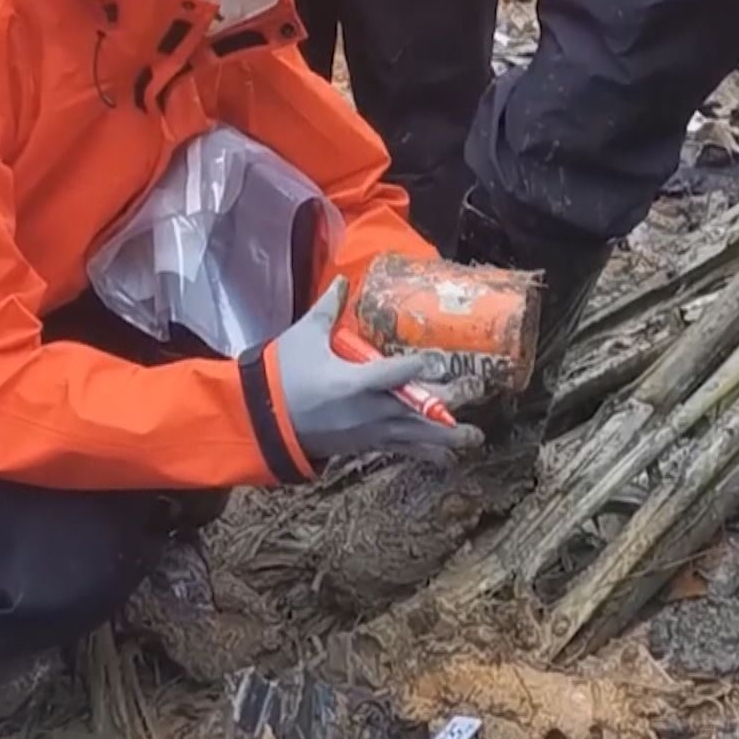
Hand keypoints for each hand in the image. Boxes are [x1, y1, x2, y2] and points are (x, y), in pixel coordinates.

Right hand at [275, 278, 484, 465]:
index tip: (445, 359)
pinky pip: (401, 449)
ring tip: (473, 440)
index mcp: (354, 381)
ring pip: (414, 436)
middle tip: (475, 397)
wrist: (262, 422)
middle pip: (416, 410)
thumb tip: (343, 281)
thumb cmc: (282, 376)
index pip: (396, 373)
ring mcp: (368, 431)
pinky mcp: (365, 445)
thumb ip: (328, 309)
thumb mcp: (304, 338)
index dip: (423, 366)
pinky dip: (424, 452)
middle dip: (447, 406)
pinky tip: (446, 457)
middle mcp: (368, 410)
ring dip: (444, 437)